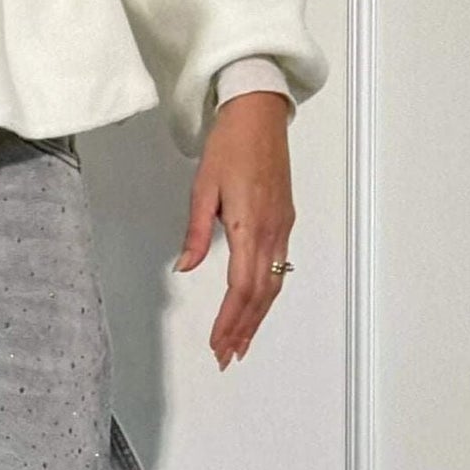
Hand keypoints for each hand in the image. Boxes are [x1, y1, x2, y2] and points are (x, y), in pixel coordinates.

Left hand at [172, 91, 295, 369]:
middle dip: (243, 329)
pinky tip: (257, 309)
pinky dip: (267, 296)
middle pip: (259, 295)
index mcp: (248, 225)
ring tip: (241, 344)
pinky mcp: (284, 221)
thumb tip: (185, 267)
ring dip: (256, 319)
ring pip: (273, 286)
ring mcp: (281, 228)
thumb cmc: (231, 144)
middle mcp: (271, 231)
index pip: (239, 287)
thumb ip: (194, 232)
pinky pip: (279, 269)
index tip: (217, 343)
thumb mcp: (202, 188)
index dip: (229, 321)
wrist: (258, 113)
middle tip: (227, 357)